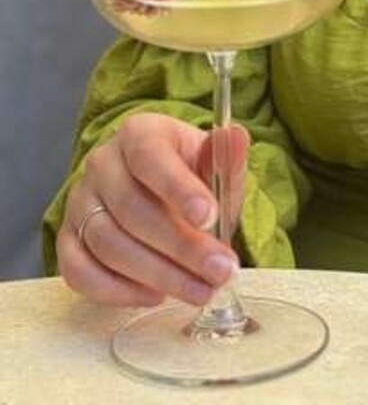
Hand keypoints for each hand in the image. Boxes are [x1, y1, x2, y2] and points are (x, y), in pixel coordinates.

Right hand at [57, 114, 248, 307]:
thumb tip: (237, 136)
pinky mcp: (67, 241)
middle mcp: (101, 164)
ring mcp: (79, 203)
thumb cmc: (189, 174)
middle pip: (132, 209)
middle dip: (181, 246)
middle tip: (220, 270)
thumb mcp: (213, 162)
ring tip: (200, 290)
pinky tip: (156, 296)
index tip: (209, 218)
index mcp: (139, 134)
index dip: (178, 189)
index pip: (150, 157)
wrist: (158, 190)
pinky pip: (80, 273)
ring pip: (108, 245)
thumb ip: (225, 156)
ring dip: (158, 275)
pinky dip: (118, 292)